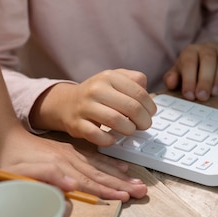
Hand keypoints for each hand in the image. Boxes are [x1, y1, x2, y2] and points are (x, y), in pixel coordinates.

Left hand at [0, 126, 147, 201]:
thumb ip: (44, 178)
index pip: (87, 183)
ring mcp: (72, 156)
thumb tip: (72, 186)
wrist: (5, 137)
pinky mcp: (71, 153)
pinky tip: (122, 168)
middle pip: (100, 175)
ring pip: (100, 167)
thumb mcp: (16, 173)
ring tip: (137, 183)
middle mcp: (70, 161)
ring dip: (120, 177)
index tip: (125, 198)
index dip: (107, 191)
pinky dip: (110, 164)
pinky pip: (95, 159)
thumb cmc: (8, 161)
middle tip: (141, 191)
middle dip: (121, 185)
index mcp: (59, 168)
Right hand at [31, 69, 156, 146]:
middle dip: (144, 120)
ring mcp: (85, 107)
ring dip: (129, 130)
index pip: (139, 93)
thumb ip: (134, 80)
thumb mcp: (115, 78)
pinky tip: (113, 138)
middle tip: (145, 125)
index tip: (151, 113)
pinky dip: (109, 139)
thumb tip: (148, 94)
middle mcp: (96, 89)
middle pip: (131, 107)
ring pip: (116, 121)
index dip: (150, 107)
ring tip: (130, 130)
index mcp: (109, 77)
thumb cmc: (98, 93)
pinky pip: (97, 135)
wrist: (66, 103)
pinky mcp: (77, 124)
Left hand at [163, 43, 217, 100]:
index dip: (189, 79)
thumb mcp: (180, 75)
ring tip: (217, 92)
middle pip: (207, 59)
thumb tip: (171, 82)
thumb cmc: (193, 72)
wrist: (207, 60)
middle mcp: (207, 48)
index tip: (190, 95)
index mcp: (191, 52)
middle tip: (203, 97)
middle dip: (205, 79)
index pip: (189, 62)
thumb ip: (173, 78)